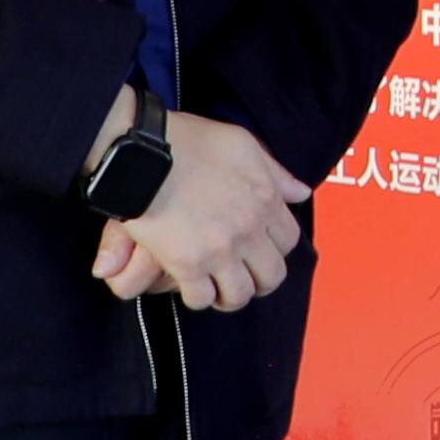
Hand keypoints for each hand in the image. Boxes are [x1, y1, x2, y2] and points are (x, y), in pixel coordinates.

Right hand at [93, 109, 308, 314]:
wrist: (139, 151)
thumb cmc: (185, 141)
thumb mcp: (239, 144)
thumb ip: (273, 172)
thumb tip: (300, 193)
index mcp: (265, 199)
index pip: (288, 241)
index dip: (274, 249)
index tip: (258, 250)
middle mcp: (249, 228)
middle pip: (271, 275)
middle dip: (258, 281)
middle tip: (240, 277)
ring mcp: (221, 249)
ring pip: (239, 294)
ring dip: (229, 295)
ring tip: (215, 288)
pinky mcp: (188, 264)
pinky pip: (202, 298)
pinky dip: (197, 297)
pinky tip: (188, 285)